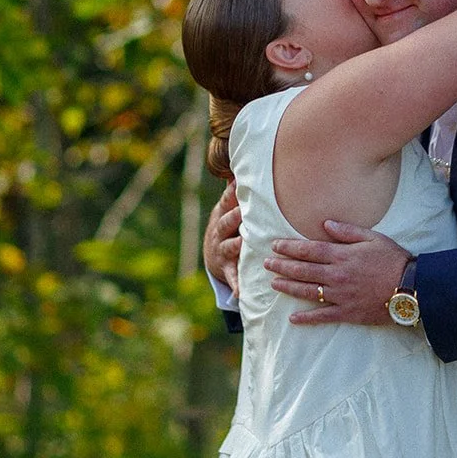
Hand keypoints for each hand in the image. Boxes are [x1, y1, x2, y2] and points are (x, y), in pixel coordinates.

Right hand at [203, 181, 241, 296]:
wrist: (212, 256)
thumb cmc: (228, 225)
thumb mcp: (228, 207)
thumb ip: (235, 191)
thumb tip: (240, 164)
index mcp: (223, 215)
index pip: (226, 202)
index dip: (231, 193)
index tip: (237, 183)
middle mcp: (220, 232)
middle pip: (226, 223)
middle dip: (234, 217)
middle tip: (243, 212)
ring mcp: (222, 251)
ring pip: (230, 247)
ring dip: (237, 246)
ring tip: (244, 245)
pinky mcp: (226, 269)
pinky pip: (232, 277)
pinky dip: (236, 285)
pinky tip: (241, 293)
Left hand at [265, 223, 410, 325]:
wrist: (410, 287)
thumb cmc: (393, 259)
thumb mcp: (372, 237)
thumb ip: (347, 231)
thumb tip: (325, 224)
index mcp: (341, 255)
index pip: (308, 250)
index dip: (289, 247)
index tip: (275, 245)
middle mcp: (336, 275)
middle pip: (302, 270)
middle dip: (282, 266)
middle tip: (266, 263)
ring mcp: (339, 296)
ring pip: (307, 292)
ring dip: (288, 287)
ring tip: (273, 284)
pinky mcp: (347, 313)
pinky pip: (322, 317)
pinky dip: (306, 318)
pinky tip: (293, 319)